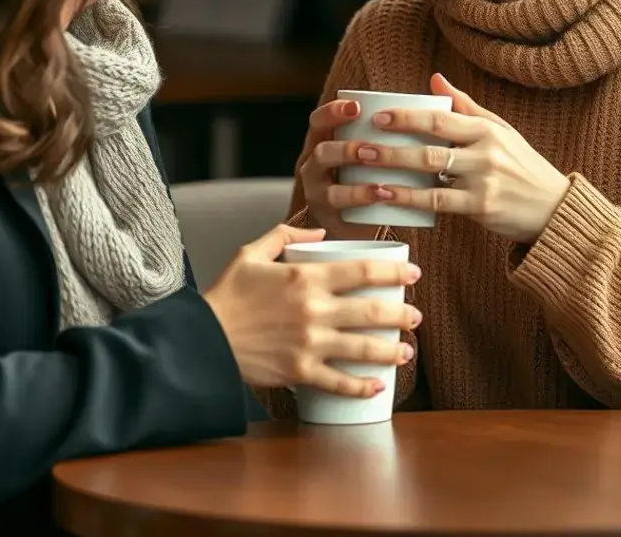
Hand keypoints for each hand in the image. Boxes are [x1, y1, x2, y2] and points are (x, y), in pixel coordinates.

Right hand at [203, 224, 420, 395]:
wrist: (204, 338)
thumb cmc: (228, 294)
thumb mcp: (251, 252)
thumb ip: (285, 236)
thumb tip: (319, 235)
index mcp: (305, 278)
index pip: (362, 272)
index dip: (394, 273)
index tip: (414, 274)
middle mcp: (314, 310)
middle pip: (372, 312)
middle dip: (402, 314)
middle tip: (415, 315)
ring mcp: (309, 344)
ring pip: (363, 348)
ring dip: (392, 350)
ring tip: (407, 350)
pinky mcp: (300, 372)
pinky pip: (339, 382)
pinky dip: (361, 386)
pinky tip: (377, 386)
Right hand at [298, 98, 387, 238]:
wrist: (360, 217)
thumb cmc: (375, 169)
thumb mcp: (377, 143)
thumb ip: (400, 118)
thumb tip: (438, 80)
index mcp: (324, 141)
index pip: (319, 121)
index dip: (334, 112)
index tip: (357, 107)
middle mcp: (315, 165)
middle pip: (320, 152)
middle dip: (344, 149)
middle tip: (369, 148)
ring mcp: (318, 192)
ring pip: (328, 186)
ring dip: (355, 187)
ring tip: (380, 184)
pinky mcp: (329, 216)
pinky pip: (340, 212)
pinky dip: (360, 204)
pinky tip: (380, 199)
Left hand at [340, 74, 571, 243]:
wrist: (554, 209)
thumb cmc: (522, 167)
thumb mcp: (500, 131)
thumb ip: (466, 106)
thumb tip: (434, 79)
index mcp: (486, 129)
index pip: (440, 117)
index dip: (406, 116)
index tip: (377, 116)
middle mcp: (486, 151)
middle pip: (430, 144)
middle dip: (392, 145)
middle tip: (361, 145)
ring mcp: (484, 180)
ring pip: (431, 173)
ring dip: (395, 171)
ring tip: (366, 171)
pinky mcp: (482, 207)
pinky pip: (438, 203)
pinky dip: (410, 199)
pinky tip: (388, 197)